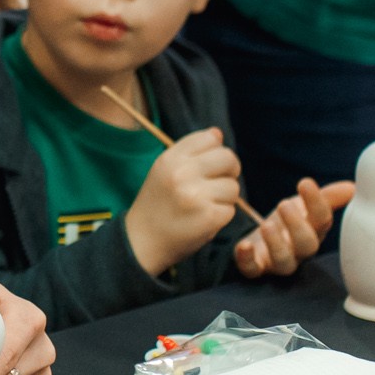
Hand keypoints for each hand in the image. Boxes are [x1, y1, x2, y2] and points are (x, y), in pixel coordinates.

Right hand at [124, 127, 243, 275]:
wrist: (141, 241)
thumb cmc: (157, 205)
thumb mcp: (164, 171)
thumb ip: (190, 151)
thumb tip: (217, 133)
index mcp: (170, 159)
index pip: (210, 138)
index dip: (215, 152)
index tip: (209, 166)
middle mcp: (182, 173)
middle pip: (228, 158)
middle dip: (228, 172)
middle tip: (216, 185)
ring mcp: (196, 195)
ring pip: (233, 187)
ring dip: (225, 198)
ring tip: (205, 205)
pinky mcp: (209, 217)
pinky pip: (231, 209)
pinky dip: (222, 216)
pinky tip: (204, 220)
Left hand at [234, 177, 355, 277]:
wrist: (261, 242)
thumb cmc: (289, 222)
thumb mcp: (306, 206)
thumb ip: (328, 196)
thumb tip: (353, 187)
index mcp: (314, 231)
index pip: (321, 220)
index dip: (316, 203)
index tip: (305, 183)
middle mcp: (299, 250)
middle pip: (306, 245)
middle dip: (297, 226)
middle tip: (284, 205)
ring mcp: (277, 261)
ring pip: (283, 262)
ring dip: (276, 244)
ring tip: (267, 225)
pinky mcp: (255, 267)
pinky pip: (253, 270)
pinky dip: (247, 260)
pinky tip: (243, 246)